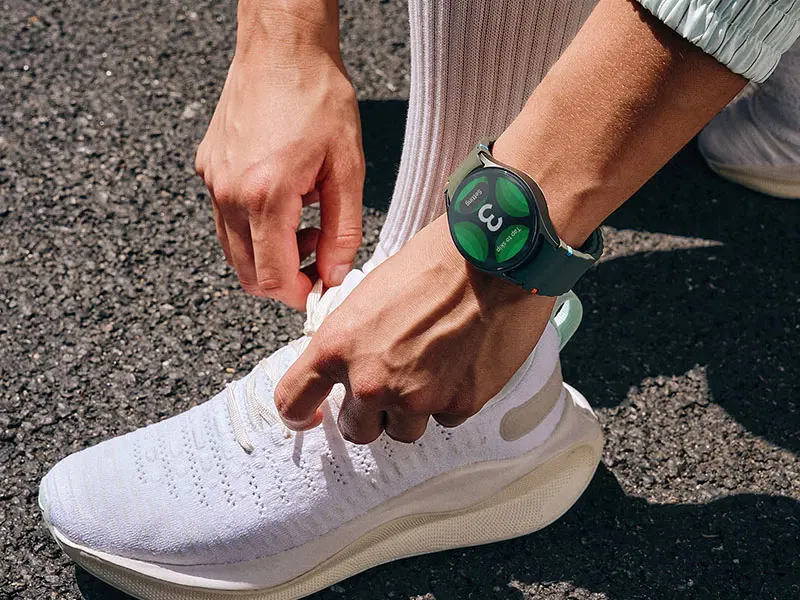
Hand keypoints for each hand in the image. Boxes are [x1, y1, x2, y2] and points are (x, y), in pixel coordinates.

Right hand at [195, 8, 363, 309]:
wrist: (282, 49)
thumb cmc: (318, 98)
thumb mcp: (348, 168)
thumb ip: (343, 230)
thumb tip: (336, 274)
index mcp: (265, 196)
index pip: (270, 278)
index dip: (298, 294)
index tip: (320, 286)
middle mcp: (228, 194)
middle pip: (247, 273)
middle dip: (284, 278)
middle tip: (318, 254)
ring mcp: (213, 182)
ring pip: (234, 249)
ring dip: (269, 253)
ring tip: (305, 222)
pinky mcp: (208, 169)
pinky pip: (226, 219)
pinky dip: (253, 227)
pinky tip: (284, 200)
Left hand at [274, 215, 555, 442]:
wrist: (491, 258)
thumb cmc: (432, 263)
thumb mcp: (367, 295)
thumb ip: (349, 342)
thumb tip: (346, 367)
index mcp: (337, 348)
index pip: (292, 401)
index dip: (298, 414)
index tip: (310, 417)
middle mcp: (371, 382)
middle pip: (357, 430)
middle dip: (371, 412)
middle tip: (391, 382)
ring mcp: (416, 399)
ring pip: (403, 431)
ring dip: (412, 410)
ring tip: (432, 368)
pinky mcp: (459, 405)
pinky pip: (445, 418)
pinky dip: (450, 399)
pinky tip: (460, 364)